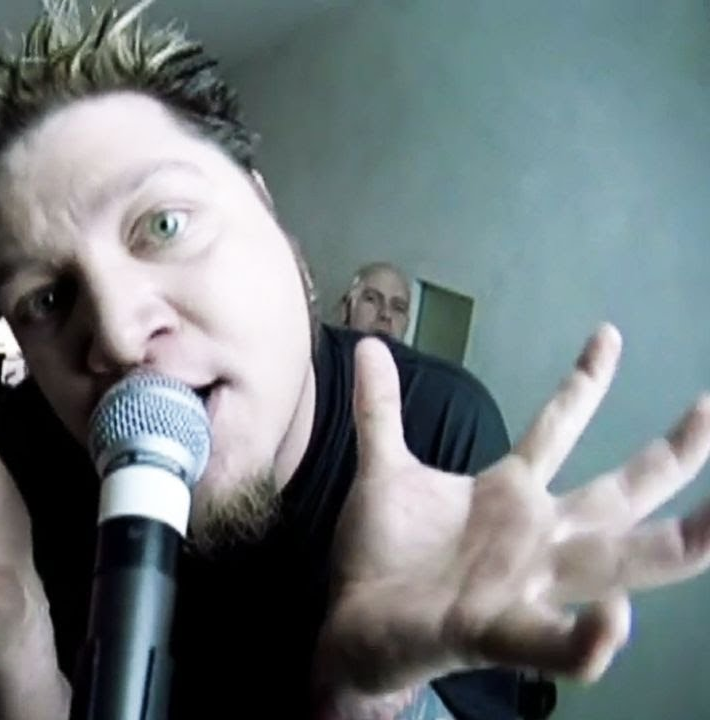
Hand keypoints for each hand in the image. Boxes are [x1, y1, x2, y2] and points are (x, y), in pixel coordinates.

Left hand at [318, 324, 709, 695]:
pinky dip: (586, 639)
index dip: (586, 380)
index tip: (609, 333)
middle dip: (675, 454)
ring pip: (617, 567)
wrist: (352, 625)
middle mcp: (536, 539)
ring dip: (676, 549)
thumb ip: (379, 412)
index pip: (561, 426)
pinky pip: (552, 642)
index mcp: (512, 496)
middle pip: (621, 492)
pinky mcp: (492, 630)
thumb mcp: (384, 472)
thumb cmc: (384, 555)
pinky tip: (613, 620)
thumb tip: (366, 346)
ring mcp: (523, 585)